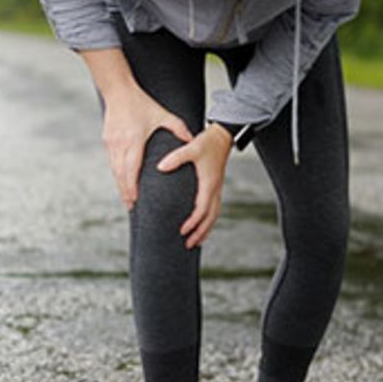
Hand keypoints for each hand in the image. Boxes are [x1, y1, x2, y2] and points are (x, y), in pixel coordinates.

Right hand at [101, 89, 193, 209]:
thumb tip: (192, 140)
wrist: (118, 91)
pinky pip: (111, 162)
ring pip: (114, 170)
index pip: (131, 168)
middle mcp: (120, 144)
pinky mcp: (107, 141)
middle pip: (120, 174)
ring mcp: (111, 143)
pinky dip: (116, 174)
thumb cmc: (142, 103)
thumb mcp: (162, 114)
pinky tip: (121, 182)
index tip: (135, 199)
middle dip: (125, 192)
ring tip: (126, 199)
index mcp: (134, 140)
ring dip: (119, 185)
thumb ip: (178, 127)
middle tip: (131, 206)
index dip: (132, 186)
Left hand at [155, 123, 233, 247]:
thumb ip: (176, 157)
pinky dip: (208, 220)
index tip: (182, 230)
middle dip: (200, 232)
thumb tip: (160, 167)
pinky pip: (214, 209)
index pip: (202, 208)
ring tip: (196, 242)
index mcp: (209, 183)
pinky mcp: (215, 187)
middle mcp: (215, 189)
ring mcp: (217, 189)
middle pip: (210, 217)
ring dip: (206, 229)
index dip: (193, 221)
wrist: (222, 136)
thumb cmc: (207, 142)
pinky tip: (201, 226)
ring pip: (214, 215)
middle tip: (189, 244)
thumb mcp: (191, 147)